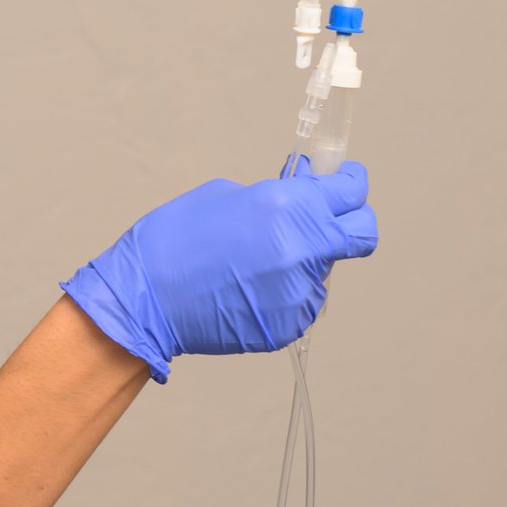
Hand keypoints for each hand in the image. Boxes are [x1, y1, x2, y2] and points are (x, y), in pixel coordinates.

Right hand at [59, 159, 377, 381]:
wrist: (144, 298)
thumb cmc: (175, 239)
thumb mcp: (228, 196)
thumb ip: (277, 195)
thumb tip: (305, 192)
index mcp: (288, 208)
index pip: (351, 192)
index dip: (351, 183)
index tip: (345, 182)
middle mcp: (303, 251)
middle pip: (362, 234)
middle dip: (351, 222)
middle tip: (326, 219)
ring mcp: (298, 293)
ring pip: (326, 271)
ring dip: (306, 260)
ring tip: (257, 261)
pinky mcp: (288, 325)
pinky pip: (302, 301)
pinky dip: (285, 290)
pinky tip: (248, 286)